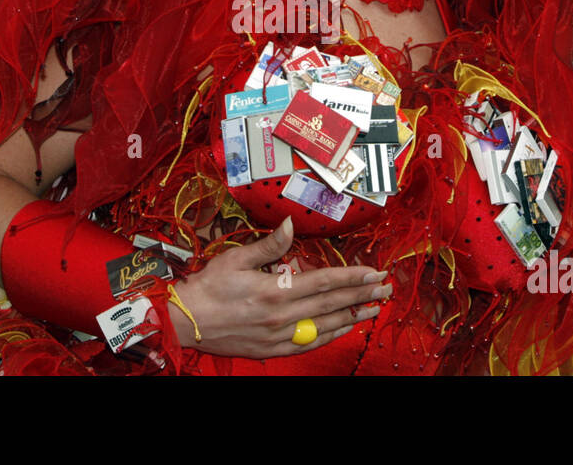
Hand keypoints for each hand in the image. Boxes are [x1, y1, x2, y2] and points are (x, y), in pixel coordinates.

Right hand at [167, 217, 389, 357]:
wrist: (186, 322)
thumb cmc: (209, 287)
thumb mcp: (236, 259)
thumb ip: (269, 244)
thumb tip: (290, 222)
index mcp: (275, 291)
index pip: (324, 282)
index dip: (352, 277)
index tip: (373, 272)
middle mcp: (282, 316)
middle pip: (332, 304)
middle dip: (362, 295)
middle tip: (385, 288)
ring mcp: (280, 336)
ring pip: (326, 326)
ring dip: (354, 315)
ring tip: (375, 308)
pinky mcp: (274, 350)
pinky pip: (310, 344)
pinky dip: (331, 335)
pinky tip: (345, 327)